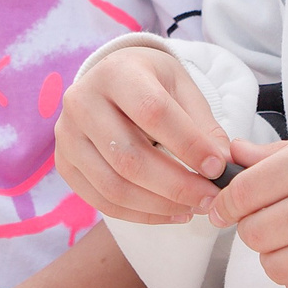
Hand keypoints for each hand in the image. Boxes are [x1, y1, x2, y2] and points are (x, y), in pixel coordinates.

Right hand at [53, 46, 230, 223]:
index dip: (187, 144)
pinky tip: (171, 213)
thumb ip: (202, 125)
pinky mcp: (64, 164)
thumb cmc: (152, 83)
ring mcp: (66, 136)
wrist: (112, 81)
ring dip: (160, 205)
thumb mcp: (182, 88)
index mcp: (115, 72)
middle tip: (210, 198)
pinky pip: (102, 201)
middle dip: (176, 185)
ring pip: (113, 186)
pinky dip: (141, 214)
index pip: (151, 112)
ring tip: (193, 208)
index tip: (218, 168)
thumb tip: (222, 166)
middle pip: (129, 157)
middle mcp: (81, 102)